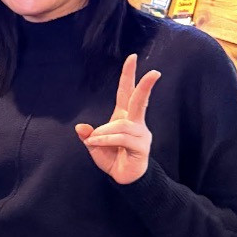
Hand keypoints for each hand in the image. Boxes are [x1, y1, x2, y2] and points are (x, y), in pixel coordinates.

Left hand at [75, 55, 160, 184]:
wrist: (124, 178)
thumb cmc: (112, 159)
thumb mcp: (95, 146)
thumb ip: (89, 136)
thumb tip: (81, 127)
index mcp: (123, 117)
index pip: (127, 92)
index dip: (128, 76)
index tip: (131, 58)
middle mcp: (134, 122)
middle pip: (139, 100)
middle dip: (145, 85)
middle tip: (155, 72)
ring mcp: (140, 133)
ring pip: (121, 125)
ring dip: (103, 133)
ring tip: (93, 141)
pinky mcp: (141, 146)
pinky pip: (121, 138)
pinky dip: (105, 139)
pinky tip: (95, 144)